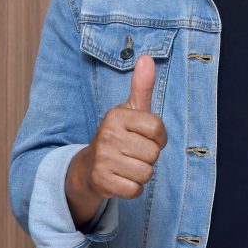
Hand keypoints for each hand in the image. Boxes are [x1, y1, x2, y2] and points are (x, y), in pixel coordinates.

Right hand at [65, 55, 167, 226]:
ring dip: (141, 174)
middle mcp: (107, 135)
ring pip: (146, 173)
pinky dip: (133, 188)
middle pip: (154, 154)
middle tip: (133, 153)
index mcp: (117, 116)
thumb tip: (146, 58)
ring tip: (128, 165)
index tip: (146, 138)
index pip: (158, 130)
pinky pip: (135, 190)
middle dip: (149, 157)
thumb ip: (142, 86)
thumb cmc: (118, 136)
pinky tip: (122, 179)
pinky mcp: (101, 181)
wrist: (89, 167)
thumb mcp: (130, 110)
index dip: (159, 138)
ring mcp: (103, 159)